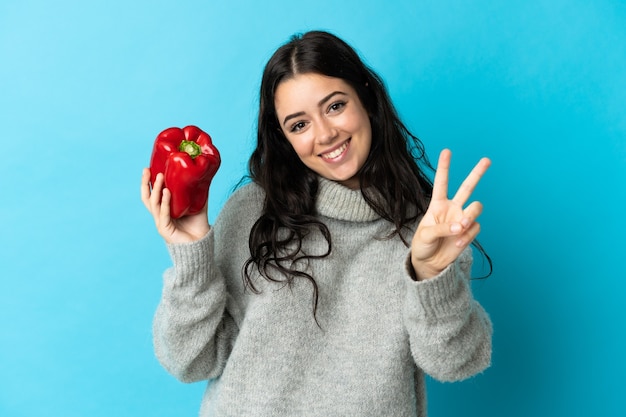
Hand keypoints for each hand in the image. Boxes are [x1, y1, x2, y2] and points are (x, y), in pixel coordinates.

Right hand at [141, 168, 210, 243]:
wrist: (201, 243)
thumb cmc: (198, 226)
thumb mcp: (198, 205)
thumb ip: (198, 193)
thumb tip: (203, 176)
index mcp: (164, 209)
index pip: (152, 194)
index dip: (148, 182)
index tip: (149, 168)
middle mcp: (160, 215)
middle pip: (147, 198)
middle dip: (145, 184)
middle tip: (147, 170)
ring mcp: (161, 223)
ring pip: (153, 204)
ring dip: (155, 189)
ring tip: (160, 176)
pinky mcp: (165, 230)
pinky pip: (163, 214)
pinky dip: (165, 202)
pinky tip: (167, 192)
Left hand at [411, 149, 490, 279]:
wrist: (430, 263)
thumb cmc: (423, 245)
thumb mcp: (425, 235)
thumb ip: (441, 228)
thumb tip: (460, 225)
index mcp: (437, 204)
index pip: (442, 182)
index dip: (444, 167)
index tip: (447, 151)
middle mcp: (452, 208)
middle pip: (467, 187)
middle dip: (477, 173)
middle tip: (487, 160)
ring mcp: (462, 219)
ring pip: (476, 207)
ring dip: (470, 215)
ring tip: (461, 226)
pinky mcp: (469, 232)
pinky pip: (475, 228)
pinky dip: (467, 236)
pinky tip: (457, 243)